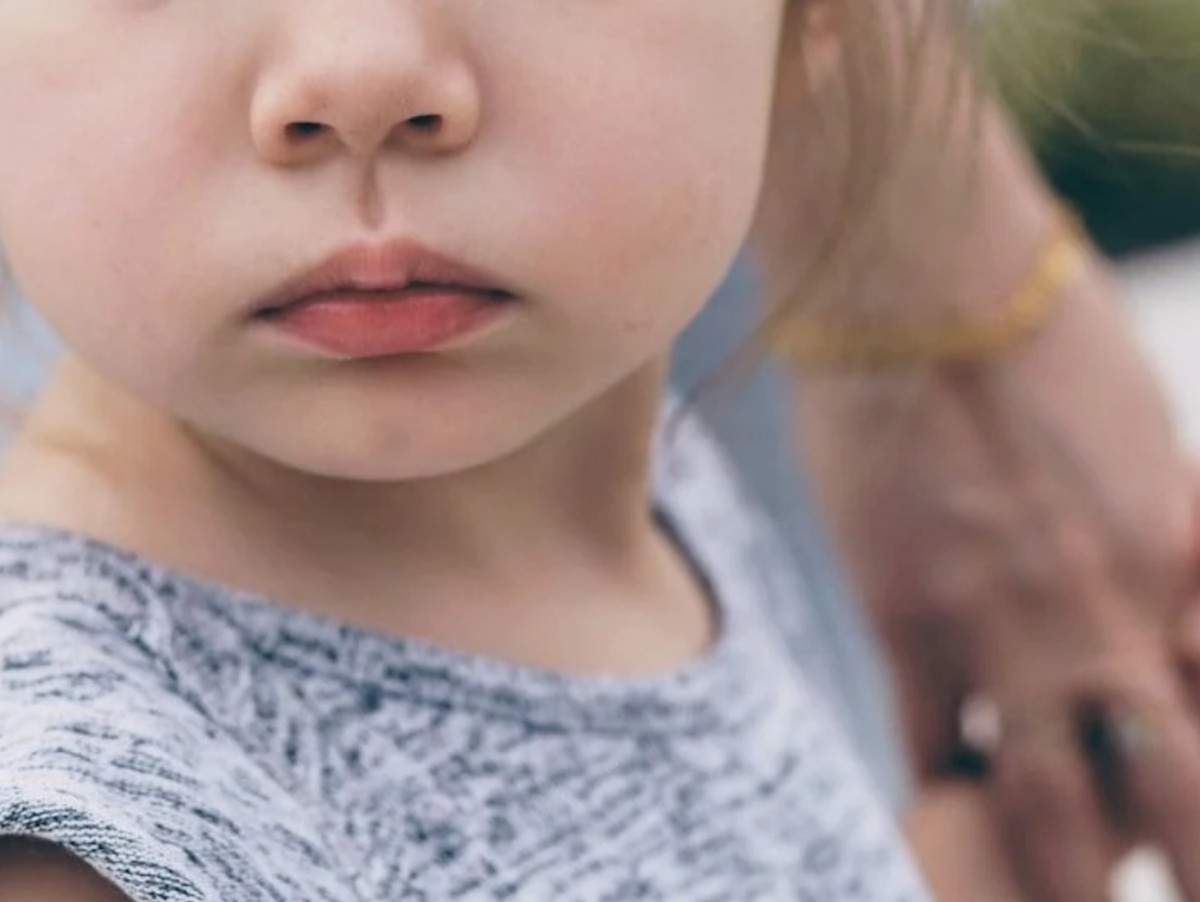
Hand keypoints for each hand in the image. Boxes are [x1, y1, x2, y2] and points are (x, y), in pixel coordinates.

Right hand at [793, 258, 1199, 901]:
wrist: (920, 274)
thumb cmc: (1036, 329)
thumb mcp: (1140, 434)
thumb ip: (1163, 533)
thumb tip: (1161, 607)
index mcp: (1180, 561)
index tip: (1194, 828)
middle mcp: (1105, 613)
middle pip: (1164, 793)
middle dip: (1178, 866)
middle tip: (1161, 894)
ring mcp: (998, 622)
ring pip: (1042, 803)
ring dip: (1058, 877)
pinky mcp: (902, 612)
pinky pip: (922, 745)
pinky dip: (936, 802)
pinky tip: (938, 828)